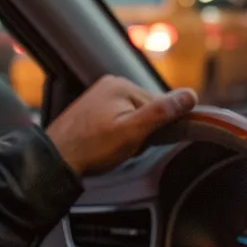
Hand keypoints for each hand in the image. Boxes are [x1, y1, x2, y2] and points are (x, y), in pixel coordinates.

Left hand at [47, 76, 197, 176]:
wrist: (56, 161)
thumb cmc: (92, 148)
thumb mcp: (133, 132)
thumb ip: (162, 112)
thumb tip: (190, 95)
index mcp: (120, 84)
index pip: (159, 105)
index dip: (156, 128)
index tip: (143, 142)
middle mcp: (109, 85)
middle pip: (145, 110)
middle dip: (141, 132)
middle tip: (125, 147)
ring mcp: (99, 96)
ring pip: (132, 118)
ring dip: (130, 135)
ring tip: (112, 147)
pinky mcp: (92, 109)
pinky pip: (117, 121)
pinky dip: (117, 135)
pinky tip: (105, 145)